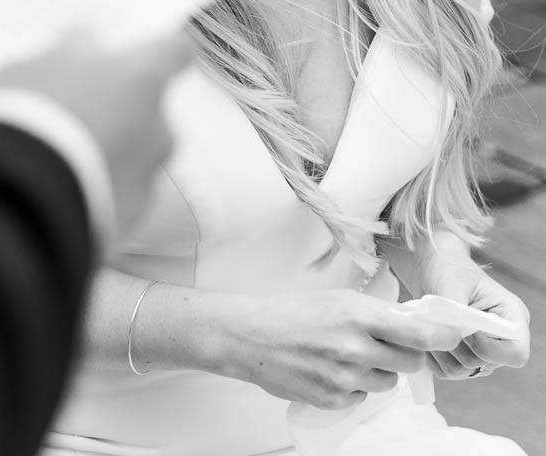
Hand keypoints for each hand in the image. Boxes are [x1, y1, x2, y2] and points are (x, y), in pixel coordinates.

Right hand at [0, 29, 190, 234]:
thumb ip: (68, 53)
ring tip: (59, 162)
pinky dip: (99, 191)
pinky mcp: (133, 216)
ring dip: (109, 155)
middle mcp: (158, 125)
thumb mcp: (33, 67)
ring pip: (135, 156)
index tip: (134, 56)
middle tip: (73, 117)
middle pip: (149, 110)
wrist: (18, 198)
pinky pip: (119, 195)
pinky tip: (60, 191)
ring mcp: (149, 175)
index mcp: (140, 76)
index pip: (174, 50)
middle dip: (119, 113)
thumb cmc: (24, 118)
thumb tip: (84, 42)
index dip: (155, 52)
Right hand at [220, 289, 462, 409]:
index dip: (443, 336)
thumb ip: (376, 314)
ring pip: (387, 382)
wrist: (247, 337)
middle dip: (404, 354)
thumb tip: (415, 325)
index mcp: (357, 315)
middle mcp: (355, 347)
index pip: (420, 333)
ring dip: (377, 372)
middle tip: (384, 345)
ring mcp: (344, 377)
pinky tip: (329, 370)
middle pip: (411, 362)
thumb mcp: (336, 300)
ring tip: (347, 356)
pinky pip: (362, 397)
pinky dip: (353, 386)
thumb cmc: (290, 312)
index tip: (451, 335)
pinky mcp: (332, 399)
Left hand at [410, 257, 530, 377]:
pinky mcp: (462, 357)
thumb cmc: (448, 269)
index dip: (487, 348)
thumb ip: (456, 310)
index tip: (460, 327)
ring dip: (441, 351)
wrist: (431, 269)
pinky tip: (424, 334)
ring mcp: (483, 351)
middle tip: (436, 321)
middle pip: (485, 364)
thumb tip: (453, 335)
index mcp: (512, 318)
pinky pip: (447, 371)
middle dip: (456, 345)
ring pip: (464, 371)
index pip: (516, 354)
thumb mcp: (453, 282)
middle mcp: (502, 340)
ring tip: (428, 325)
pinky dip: (432, 357)